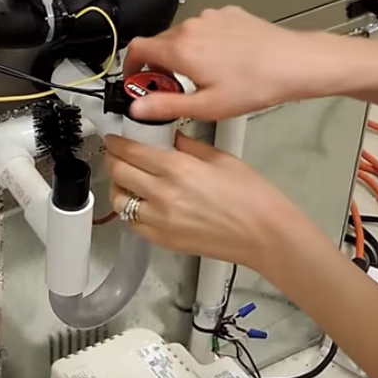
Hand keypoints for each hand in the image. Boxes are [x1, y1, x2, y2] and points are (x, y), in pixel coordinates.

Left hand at [104, 132, 303, 269]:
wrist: (264, 234)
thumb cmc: (251, 198)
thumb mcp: (220, 158)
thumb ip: (188, 146)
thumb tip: (169, 137)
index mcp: (177, 169)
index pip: (131, 151)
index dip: (117, 142)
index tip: (115, 139)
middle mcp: (163, 194)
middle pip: (119, 172)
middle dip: (113, 160)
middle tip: (117, 154)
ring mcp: (160, 220)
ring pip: (119, 200)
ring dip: (118, 186)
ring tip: (126, 179)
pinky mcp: (163, 240)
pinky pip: (133, 223)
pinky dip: (130, 211)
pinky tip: (140, 202)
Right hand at [124, 6, 350, 120]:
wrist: (293, 63)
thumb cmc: (257, 84)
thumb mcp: (206, 107)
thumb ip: (165, 106)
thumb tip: (138, 109)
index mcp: (181, 49)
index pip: (137, 49)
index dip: (130, 66)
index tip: (136, 80)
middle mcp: (193, 27)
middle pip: (159, 43)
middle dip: (159, 66)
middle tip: (171, 90)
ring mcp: (211, 18)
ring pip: (183, 36)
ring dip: (183, 56)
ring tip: (202, 79)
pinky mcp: (228, 15)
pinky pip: (205, 29)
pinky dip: (204, 45)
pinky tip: (222, 64)